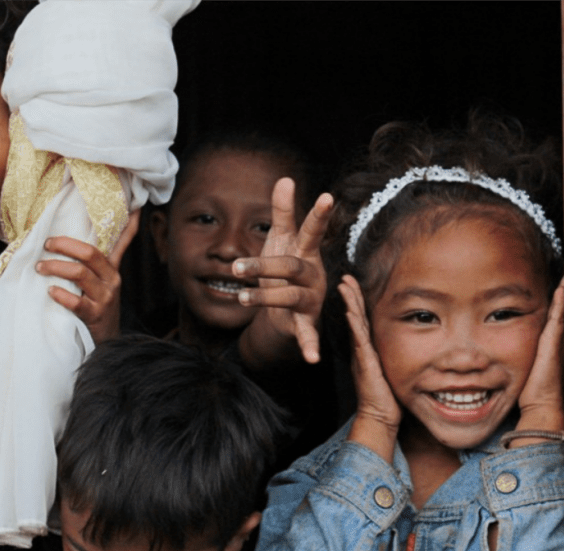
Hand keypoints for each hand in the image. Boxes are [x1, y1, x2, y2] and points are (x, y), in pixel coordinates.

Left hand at [36, 209, 140, 343]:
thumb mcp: (102, 281)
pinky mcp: (94, 315)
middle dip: (65, 245)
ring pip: (80, 274)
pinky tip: (50, 291)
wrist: (106, 341)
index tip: (132, 204)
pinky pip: (77, 302)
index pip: (123, 240)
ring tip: (39, 267)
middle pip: (90, 253)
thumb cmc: (98, 305)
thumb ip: (97, 259)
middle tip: (46, 244)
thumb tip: (90, 240)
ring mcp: (104, 298)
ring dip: (56, 267)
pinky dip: (61, 295)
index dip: (129, 223)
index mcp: (112, 268)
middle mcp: (111, 280)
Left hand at [233, 178, 332, 364]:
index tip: (327, 196)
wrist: (289, 310)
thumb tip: (285, 178)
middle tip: (237, 266)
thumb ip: (283, 211)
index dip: (318, 214)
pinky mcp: (305, 322)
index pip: (311, 230)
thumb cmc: (286, 268)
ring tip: (240, 297)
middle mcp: (313, 275)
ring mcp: (310, 299)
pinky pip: (308, 334)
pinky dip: (310, 346)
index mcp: (306, 252)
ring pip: (290, 297)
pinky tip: (312, 359)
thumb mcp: (282, 239)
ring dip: (264, 297)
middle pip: (291, 267)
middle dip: (265, 265)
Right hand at [340, 275, 400, 462]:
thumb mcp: (391, 369)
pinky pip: (359, 340)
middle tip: (345, 277)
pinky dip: (354, 325)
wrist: (381, 417)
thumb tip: (407, 344)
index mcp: (367, 350)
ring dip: (349, 304)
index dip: (357, 301)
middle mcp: (361, 350)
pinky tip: (350, 311)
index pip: (361, 320)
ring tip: (344, 286)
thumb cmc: (388, 396)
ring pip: (354, 324)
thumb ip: (392, 355)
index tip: (354, 284)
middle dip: (350, 296)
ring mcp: (361, 355)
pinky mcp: (365, 363)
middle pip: (354, 316)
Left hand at [515, 278, 563, 437]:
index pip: (555, 317)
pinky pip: (557, 319)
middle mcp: (557, 341)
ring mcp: (557, 342)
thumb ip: (519, 356)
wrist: (541, 407)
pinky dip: (561, 303)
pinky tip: (562, 287)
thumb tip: (501, 352)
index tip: (559, 282)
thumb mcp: (523, 368)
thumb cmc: (531, 391)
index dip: (558, 300)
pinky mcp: (552, 346)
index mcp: (550, 345)